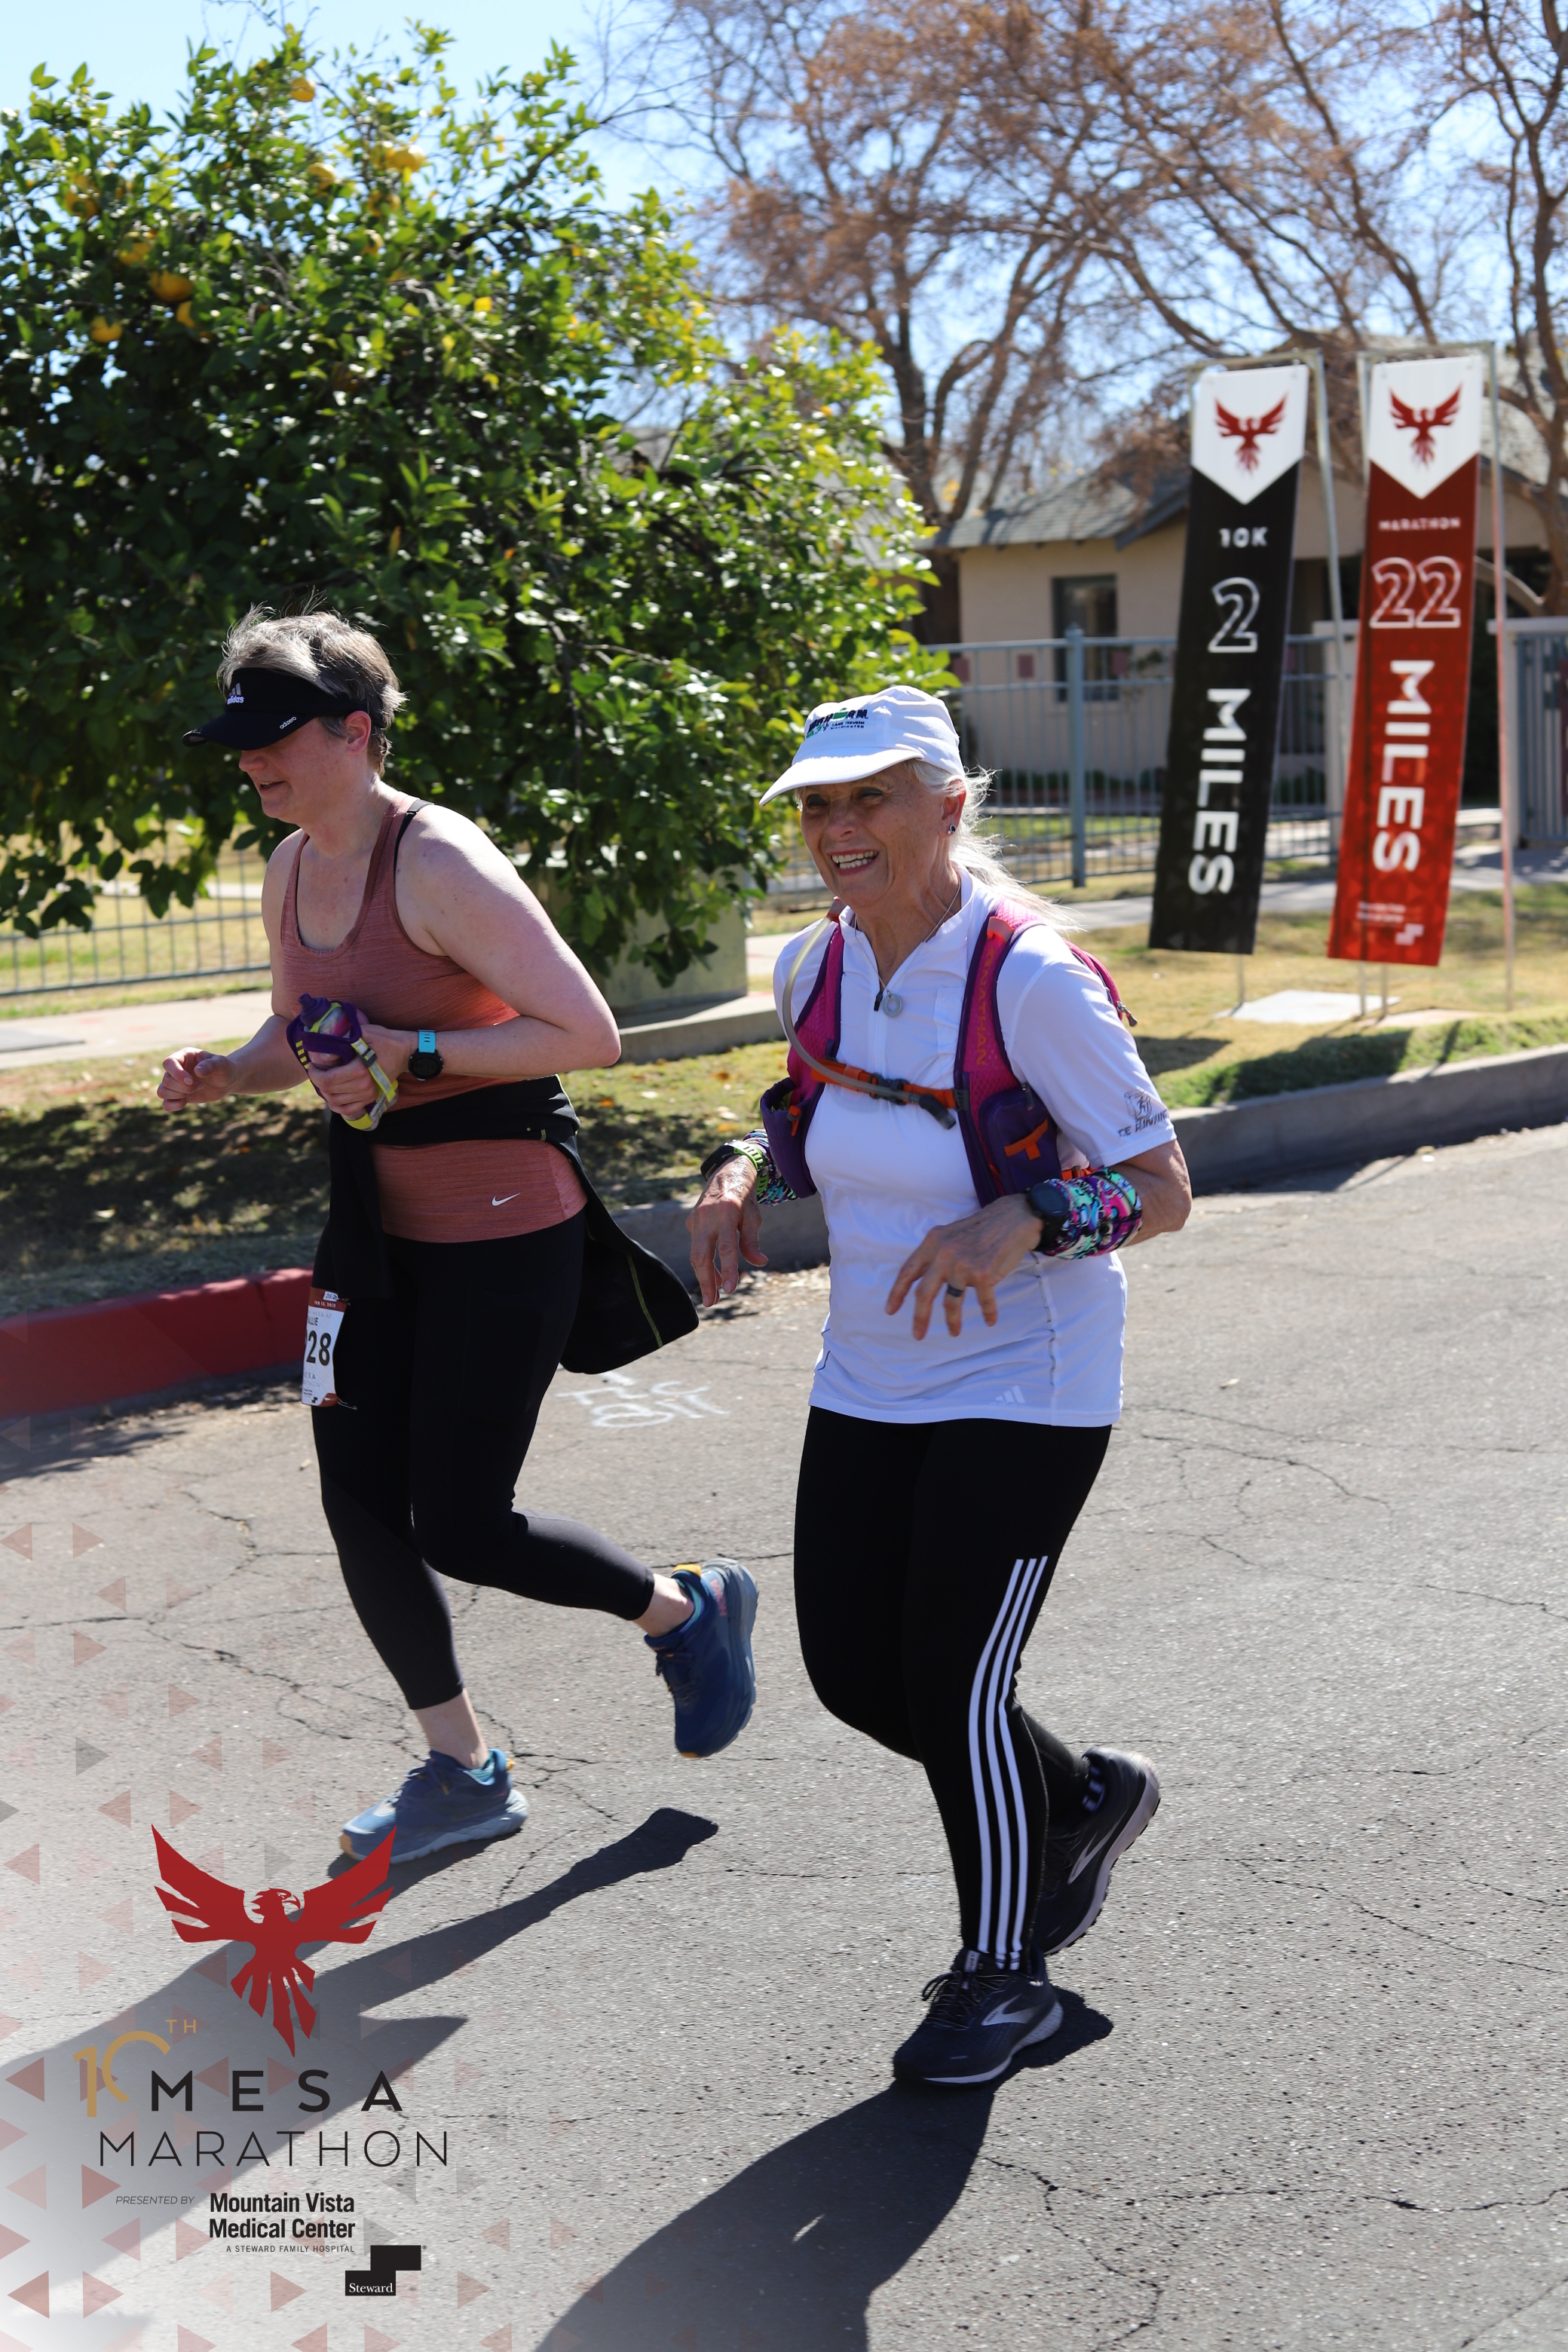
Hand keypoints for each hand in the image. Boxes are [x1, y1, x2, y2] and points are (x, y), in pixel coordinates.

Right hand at [159, 1048, 234, 1108]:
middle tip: (200, 1086)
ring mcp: (175, 1083)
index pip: (168, 1063)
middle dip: (184, 1087)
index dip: (177, 1073)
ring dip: (178, 1095)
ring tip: (194, 1091)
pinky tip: (186, 1102)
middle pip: (166, 1080)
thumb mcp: (222, 1064)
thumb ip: (211, 1065)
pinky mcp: (178, 1096)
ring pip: (162, 1091)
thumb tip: (197, 1071)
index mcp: (183, 1056)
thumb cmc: (224, 1068)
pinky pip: (166, 1103)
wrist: (227, 1081)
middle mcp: (176, 1069)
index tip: (191, 1081)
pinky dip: (173, 1106)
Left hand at [302, 1023, 409, 1116]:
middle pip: (329, 1091)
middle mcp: (363, 1086)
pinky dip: (336, 1106)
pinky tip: (333, 1095)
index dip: (314, 1073)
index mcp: (359, 1070)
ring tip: (324, 1080)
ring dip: (325, 1093)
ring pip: (335, 1102)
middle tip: (316, 1070)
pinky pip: (348, 1110)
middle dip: (317, 1081)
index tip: (312, 1064)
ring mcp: (367, 1095)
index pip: (328, 1079)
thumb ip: (343, 1041)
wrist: (405, 1053)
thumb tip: (322, 1056)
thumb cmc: (384, 1040)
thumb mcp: (363, 1033)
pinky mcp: (370, 1099)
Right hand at [687, 1156, 766, 1305]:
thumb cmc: (745, 1197)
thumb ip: (752, 1241)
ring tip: (714, 1295)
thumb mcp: (754, 1217)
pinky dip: (705, 1263)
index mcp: (727, 1212)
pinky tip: (714, 1276)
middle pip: (701, 1255)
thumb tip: (759, 1262)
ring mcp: (696, 1219)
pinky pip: (696, 1246)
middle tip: (712, 1302)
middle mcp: (707, 1216)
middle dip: (706, 1281)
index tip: (730, 1289)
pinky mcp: (692, 1221)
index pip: (726, 1247)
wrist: (727, 1172)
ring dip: (704, 1275)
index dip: (728, 1269)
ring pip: (695, 1253)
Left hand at [885, 1192, 1044, 1338]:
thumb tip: (921, 1280)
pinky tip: (990, 1320)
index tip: (890, 1310)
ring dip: (952, 1321)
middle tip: (918, 1335)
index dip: (896, 1293)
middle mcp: (944, 1254)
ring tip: (953, 1332)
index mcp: (932, 1243)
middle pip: (924, 1294)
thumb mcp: (950, 1234)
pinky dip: (988, 1313)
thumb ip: (935, 1254)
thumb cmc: (982, 1228)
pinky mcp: (983, 1274)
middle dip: (920, 1318)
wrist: (1014, 1218)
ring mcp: (963, 1265)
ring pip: (951, 1303)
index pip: (907, 1271)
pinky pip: (983, 1302)